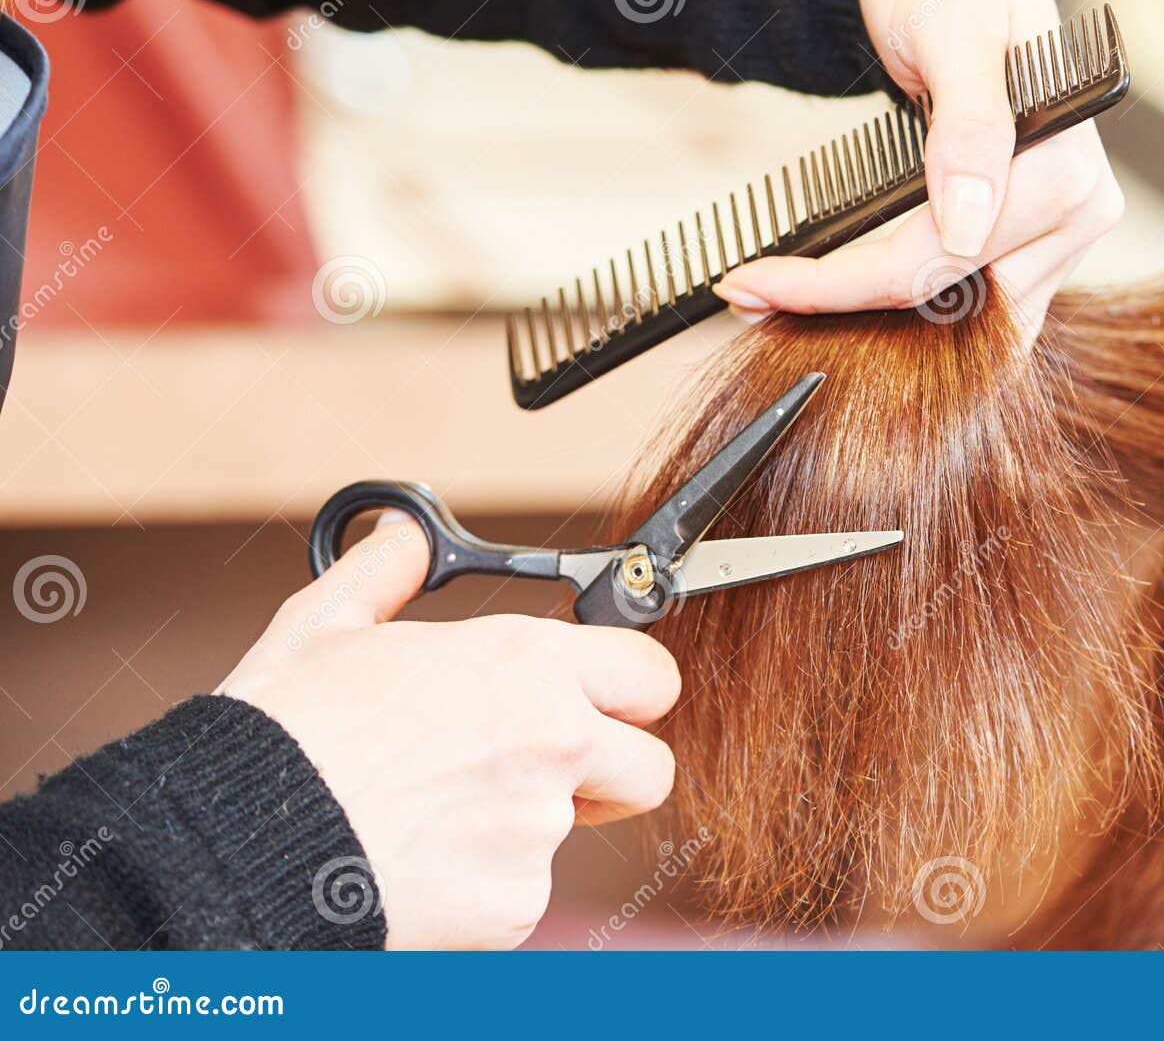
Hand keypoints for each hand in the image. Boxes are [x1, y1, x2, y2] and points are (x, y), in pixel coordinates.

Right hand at [218, 513, 679, 949]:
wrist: (234, 845)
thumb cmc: (279, 735)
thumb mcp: (323, 625)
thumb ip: (384, 572)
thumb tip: (398, 533)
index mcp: (523, 665)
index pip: (652, 674)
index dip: (631, 691)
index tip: (605, 703)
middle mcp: (552, 742)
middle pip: (651, 767)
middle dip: (610, 773)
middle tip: (545, 772)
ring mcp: (538, 830)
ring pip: (572, 835)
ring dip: (523, 830)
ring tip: (436, 816)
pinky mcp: (513, 906)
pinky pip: (519, 896)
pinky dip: (480, 889)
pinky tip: (416, 864)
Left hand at [713, 0, 1122, 340]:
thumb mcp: (955, 32)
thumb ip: (971, 124)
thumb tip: (967, 224)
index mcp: (1066, 175)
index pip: (938, 260)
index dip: (839, 285)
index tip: (752, 282)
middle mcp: (1075, 218)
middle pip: (945, 303)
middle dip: (841, 310)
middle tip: (747, 299)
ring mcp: (1055, 240)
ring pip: (954, 320)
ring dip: (865, 320)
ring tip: (774, 300)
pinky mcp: (1025, 249)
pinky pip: (959, 301)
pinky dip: (894, 307)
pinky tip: (828, 292)